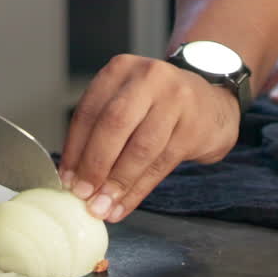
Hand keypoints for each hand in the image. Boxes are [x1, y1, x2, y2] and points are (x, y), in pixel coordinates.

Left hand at [58, 54, 240, 222]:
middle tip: (81, 194)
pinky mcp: (193, 128)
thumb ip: (101, 128)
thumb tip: (73, 174)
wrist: (212, 104)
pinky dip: (137, 190)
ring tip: (101, 207)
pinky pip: (160, 165)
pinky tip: (123, 206)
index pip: (90, 110)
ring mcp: (175, 100)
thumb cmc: (158, 106)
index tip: (65, 177)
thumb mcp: (128, 101)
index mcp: (121, 69)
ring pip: (139, 148)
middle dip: (94, 164)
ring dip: (117, 183)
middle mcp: (148, 78)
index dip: (74, 147)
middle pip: (113, 125)